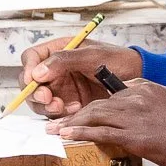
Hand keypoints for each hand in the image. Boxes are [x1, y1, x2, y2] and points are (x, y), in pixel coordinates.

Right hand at [18, 40, 142, 117]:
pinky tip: (77, 110)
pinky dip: (61, 115)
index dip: (28, 69)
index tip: (32, 80)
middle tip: (49, 99)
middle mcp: (56, 70)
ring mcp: (62, 88)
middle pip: (31, 83)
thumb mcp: (91, 55)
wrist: (137, 78)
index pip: (32, 57)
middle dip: (36, 93)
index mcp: (58, 51)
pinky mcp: (69, 105)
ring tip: (63, 107)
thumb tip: (37, 73)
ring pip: (40, 101)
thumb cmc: (118, 60)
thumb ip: (63, 60)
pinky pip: (56, 113)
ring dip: (48, 106)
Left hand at [50, 81, 165, 165]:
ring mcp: (133, 116)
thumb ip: (150, 101)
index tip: (81, 113)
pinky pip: (101, 133)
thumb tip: (134, 107)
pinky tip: (68, 136)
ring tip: (56, 131)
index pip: (111, 94)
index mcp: (145, 87)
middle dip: (75, 114)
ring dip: (71, 124)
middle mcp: (136, 97)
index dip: (92, 105)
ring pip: (94, 115)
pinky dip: (81, 134)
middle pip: (97, 103)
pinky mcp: (133, 135)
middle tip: (58, 122)